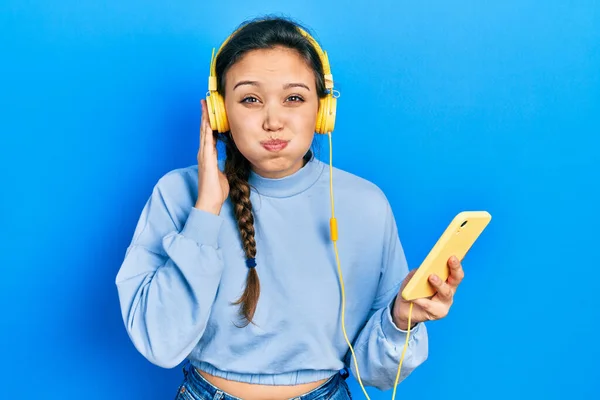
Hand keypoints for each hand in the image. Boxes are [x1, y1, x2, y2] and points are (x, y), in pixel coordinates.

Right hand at [195, 99, 228, 214]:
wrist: (210, 200)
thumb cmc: (216, 190)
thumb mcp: (223, 173)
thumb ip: (223, 165)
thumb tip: (228, 161)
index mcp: (208, 155)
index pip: (209, 134)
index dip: (209, 122)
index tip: (210, 110)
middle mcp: (204, 153)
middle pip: (204, 129)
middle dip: (205, 115)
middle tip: (205, 101)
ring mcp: (204, 155)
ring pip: (204, 132)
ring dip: (204, 118)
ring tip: (205, 106)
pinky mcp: (206, 159)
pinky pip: (206, 141)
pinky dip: (206, 131)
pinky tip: (207, 122)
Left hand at [392, 255, 464, 329]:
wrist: (403, 307)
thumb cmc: (412, 289)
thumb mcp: (413, 276)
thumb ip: (420, 271)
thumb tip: (426, 267)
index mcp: (446, 279)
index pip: (454, 267)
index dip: (458, 259)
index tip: (457, 250)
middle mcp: (450, 289)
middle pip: (457, 278)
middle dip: (455, 268)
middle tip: (451, 258)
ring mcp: (445, 302)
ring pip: (446, 292)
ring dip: (439, 283)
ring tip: (432, 277)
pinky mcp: (439, 313)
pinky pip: (432, 306)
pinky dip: (423, 301)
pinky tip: (416, 297)